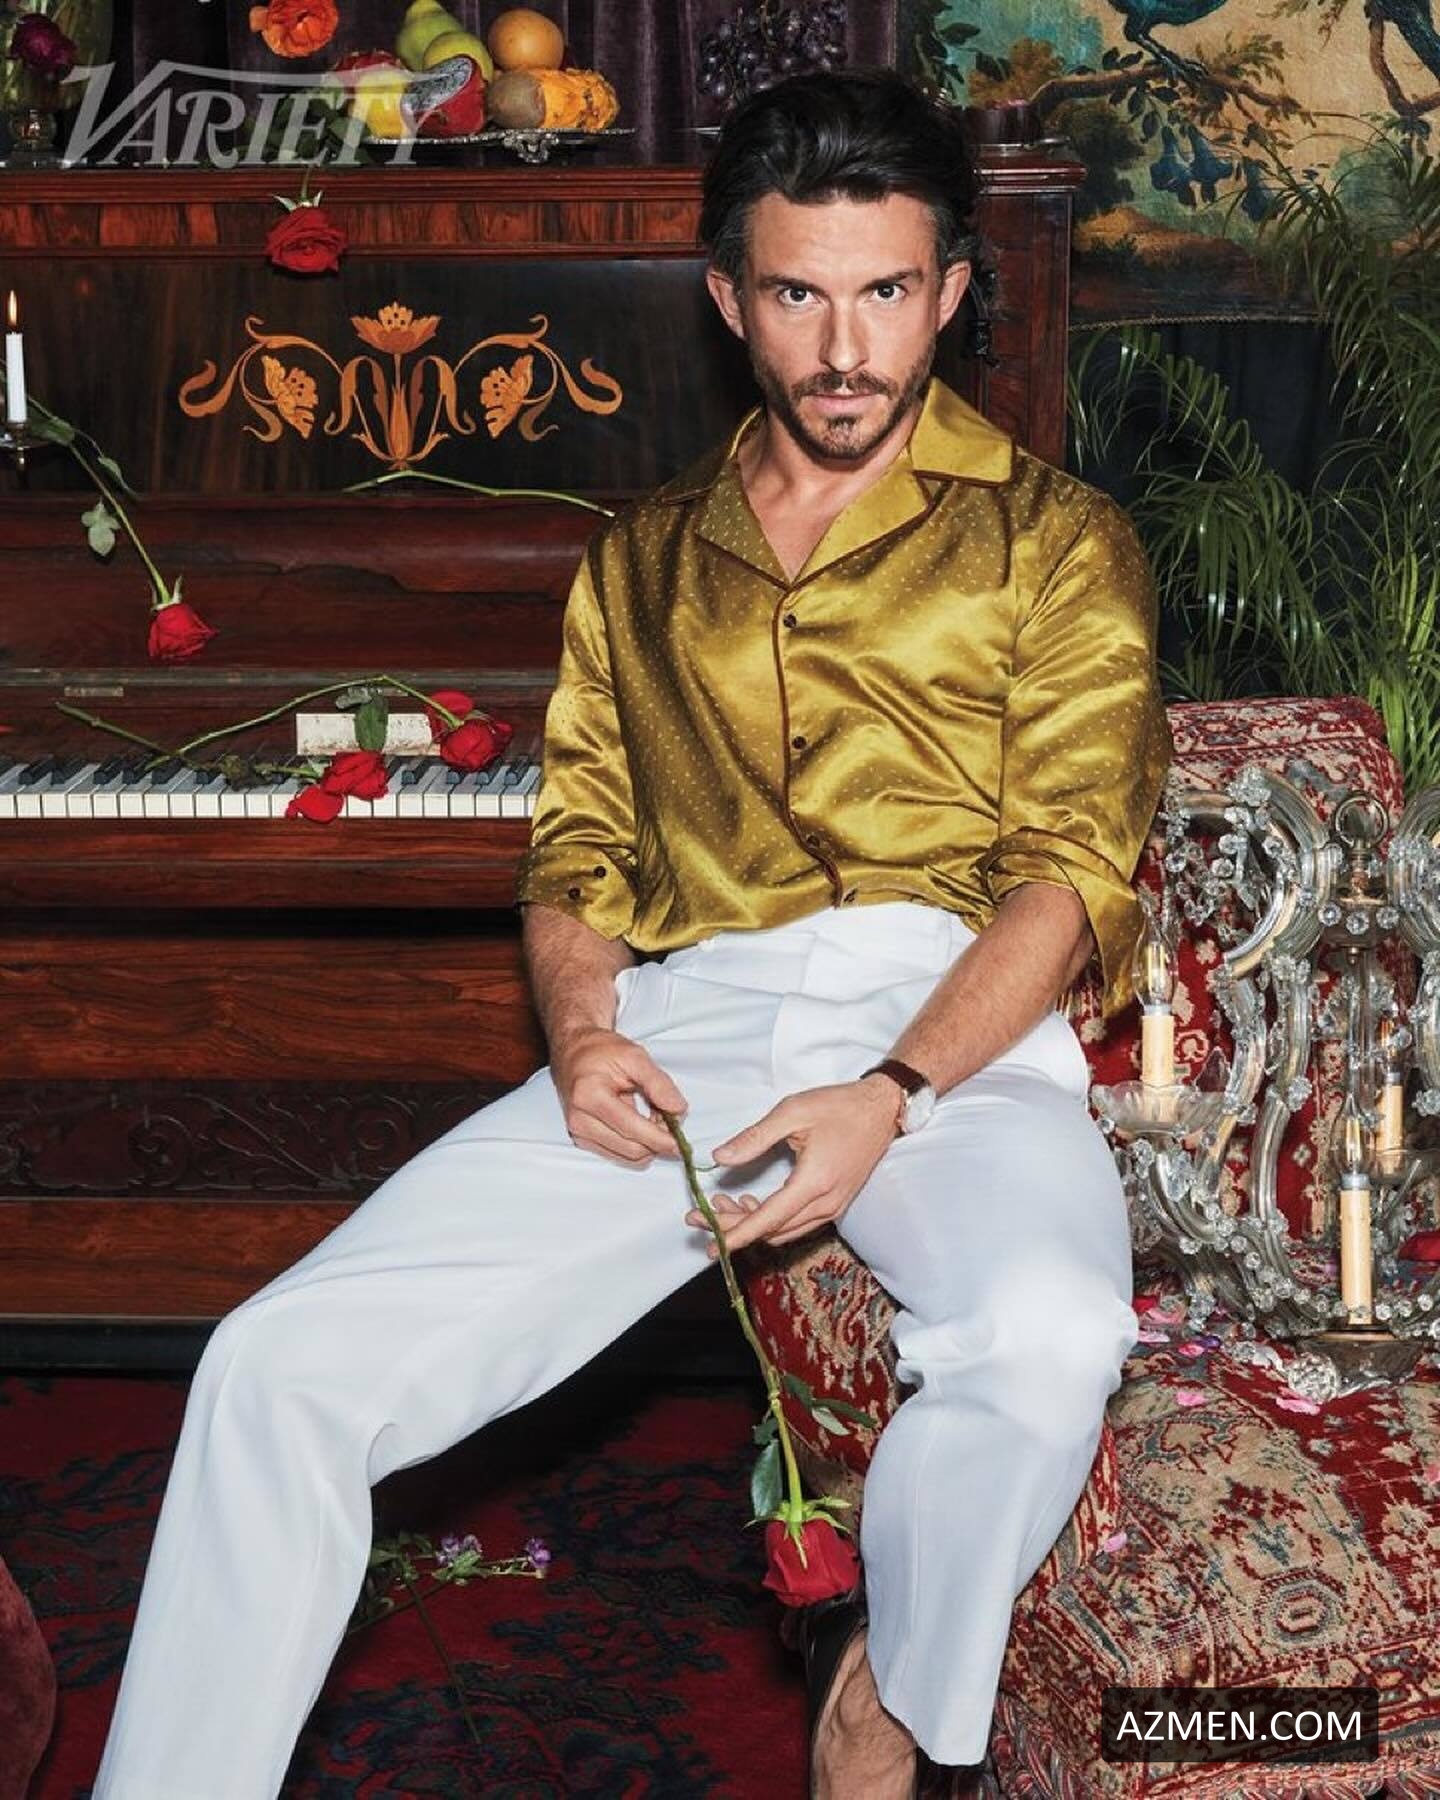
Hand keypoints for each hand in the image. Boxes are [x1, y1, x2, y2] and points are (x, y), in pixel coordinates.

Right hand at [551, 1026, 686, 1168]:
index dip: (660, 1138)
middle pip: (632, 1149)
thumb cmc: (602, 1051)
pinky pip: (619, 1155)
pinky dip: (636, 1144)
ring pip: (628, 1156)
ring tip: (652, 1115)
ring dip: (648, 1144)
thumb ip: (659, 1084)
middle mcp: (580, 1119)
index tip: (681, 1142)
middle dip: (657, 1140)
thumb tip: (678, 1110)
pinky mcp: (582, 1140)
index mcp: (590, 1096)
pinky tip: (639, 1123)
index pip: (631, 1129)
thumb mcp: (635, 1056)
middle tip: (669, 1117)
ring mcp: (579, 1132)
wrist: (574, 1052)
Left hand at [686, 1078, 898, 1255]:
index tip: (712, 1245)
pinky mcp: (836, 1204)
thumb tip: (720, 1158)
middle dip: (734, 1229)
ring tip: (721, 1208)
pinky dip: (772, 1221)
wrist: (882, 1109)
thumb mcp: (793, 1112)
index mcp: (814, 1182)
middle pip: (773, 1230)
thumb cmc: (840, 1106)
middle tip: (700, 1218)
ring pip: (785, 1231)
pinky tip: (753, 1205)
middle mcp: (826, 1203)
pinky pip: (798, 1224)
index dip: (737, 1234)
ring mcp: (834, 1207)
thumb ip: (755, 1137)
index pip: (768, 1219)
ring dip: (752, 1226)